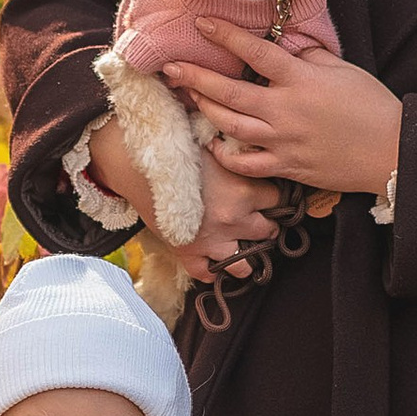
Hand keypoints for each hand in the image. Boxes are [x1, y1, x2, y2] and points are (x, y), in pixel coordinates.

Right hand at [86, 111, 281, 282]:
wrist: (137, 162)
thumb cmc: (177, 145)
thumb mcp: (217, 142)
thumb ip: (240, 152)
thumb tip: (258, 147)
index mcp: (245, 190)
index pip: (279, 200)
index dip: (274, 196)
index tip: (268, 195)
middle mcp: (234, 219)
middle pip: (269, 232)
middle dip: (265, 225)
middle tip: (257, 219)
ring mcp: (212, 241)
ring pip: (245, 264)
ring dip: (247, 255)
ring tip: (242, 245)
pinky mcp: (187, 253)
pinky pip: (207, 274)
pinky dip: (212, 270)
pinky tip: (214, 260)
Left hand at [166, 23, 403, 200]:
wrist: (391, 151)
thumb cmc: (372, 106)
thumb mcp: (343, 69)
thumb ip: (308, 56)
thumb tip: (283, 43)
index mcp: (301, 80)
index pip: (256, 53)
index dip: (226, 36)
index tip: (201, 24)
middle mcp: (286, 110)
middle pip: (229, 92)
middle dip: (195, 78)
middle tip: (170, 68)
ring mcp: (283, 141)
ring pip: (230, 126)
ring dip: (204, 110)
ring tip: (186, 97)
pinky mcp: (286, 167)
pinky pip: (246, 163)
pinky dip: (225, 154)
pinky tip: (213, 142)